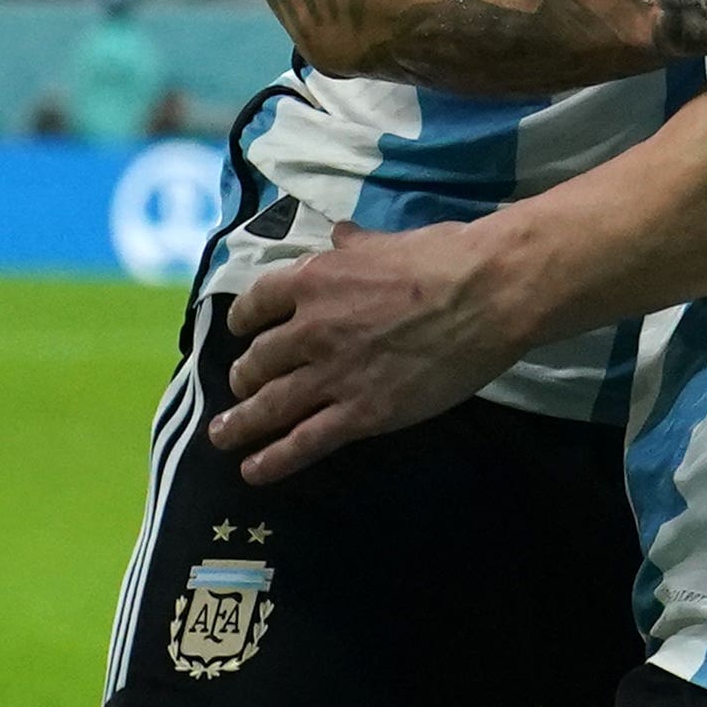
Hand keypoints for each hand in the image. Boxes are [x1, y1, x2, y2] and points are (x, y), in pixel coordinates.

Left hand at [208, 222, 510, 482]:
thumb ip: (355, 244)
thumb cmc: (443, 258)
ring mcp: (333, 375)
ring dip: (240, 423)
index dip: (243, 322)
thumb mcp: (386, 240)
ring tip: (222, 436)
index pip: (257, 304)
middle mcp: (310, 329)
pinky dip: (274, 459)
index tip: (241, 332)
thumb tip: (341, 235)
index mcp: (313, 281)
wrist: (485, 295)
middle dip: (243, 377)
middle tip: (240, 388)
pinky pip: (305, 442)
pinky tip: (252, 471)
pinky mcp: (361, 413)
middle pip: (258, 360)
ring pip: (270, 405)